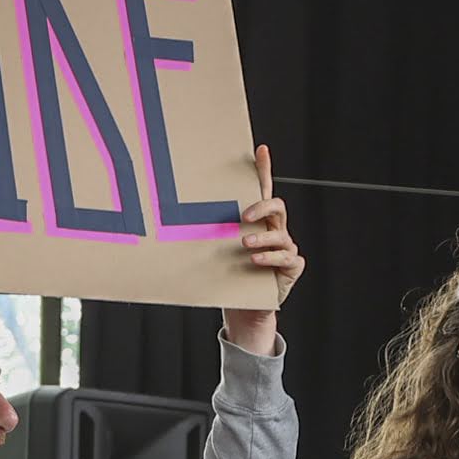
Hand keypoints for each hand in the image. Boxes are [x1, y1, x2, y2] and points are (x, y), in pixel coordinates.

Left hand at [221, 145, 301, 356]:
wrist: (243, 309)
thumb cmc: (228, 276)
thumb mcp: (215, 252)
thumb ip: (207, 234)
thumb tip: (167, 218)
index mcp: (258, 221)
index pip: (262, 189)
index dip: (264, 169)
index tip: (260, 149)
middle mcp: (274, 230)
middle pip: (277, 206)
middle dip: (262, 206)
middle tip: (245, 215)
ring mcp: (285, 248)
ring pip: (280, 233)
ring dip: (262, 237)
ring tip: (245, 244)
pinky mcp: (291, 267)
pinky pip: (286, 257)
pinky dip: (270, 257)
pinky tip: (255, 260)